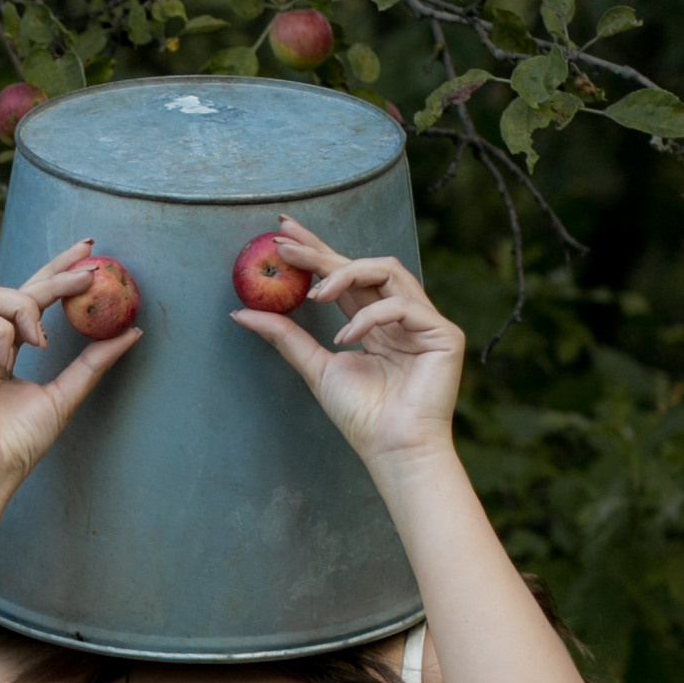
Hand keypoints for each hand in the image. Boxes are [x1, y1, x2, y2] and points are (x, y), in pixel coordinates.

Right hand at [0, 239, 140, 502]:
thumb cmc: (17, 447)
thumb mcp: (65, 396)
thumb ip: (92, 363)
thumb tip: (132, 332)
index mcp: (2, 350)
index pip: (28, 298)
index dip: (57, 272)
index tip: (89, 254)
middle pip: (10, 287)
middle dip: (52, 273)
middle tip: (88, 270)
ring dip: (24, 308)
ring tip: (42, 341)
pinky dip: (1, 332)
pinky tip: (10, 359)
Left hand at [228, 215, 463, 471]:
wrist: (391, 448)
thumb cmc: (361, 414)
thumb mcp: (315, 366)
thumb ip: (285, 336)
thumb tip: (240, 312)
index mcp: (373, 321)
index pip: (343, 275)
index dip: (315, 251)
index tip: (280, 234)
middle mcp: (399, 314)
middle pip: (362, 265)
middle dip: (322, 252)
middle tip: (285, 245)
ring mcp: (424, 321)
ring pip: (387, 270)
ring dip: (345, 274)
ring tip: (315, 293)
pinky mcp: (444, 333)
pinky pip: (402, 305)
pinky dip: (368, 317)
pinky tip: (346, 336)